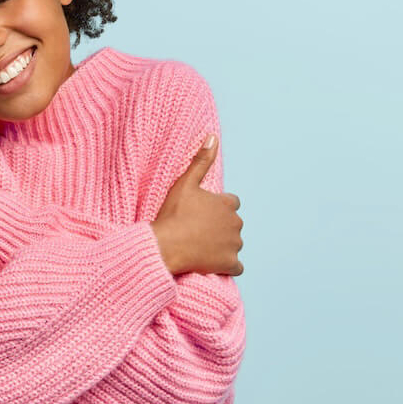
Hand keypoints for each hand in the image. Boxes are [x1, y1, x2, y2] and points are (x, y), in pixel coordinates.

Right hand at [150, 135, 243, 275]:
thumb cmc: (173, 215)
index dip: (217, 208)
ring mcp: (234, 245)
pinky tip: (213, 264)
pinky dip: (227, 266)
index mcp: (227, 204)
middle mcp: (236, 224)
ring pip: (234, 244)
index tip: (201, 214)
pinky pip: (236, 266)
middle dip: (221, 228)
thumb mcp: (185, 184)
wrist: (166, 246)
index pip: (231, 204)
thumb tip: (213, 137)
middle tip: (198, 231)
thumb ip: (201, 161)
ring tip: (200, 247)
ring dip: (223, 246)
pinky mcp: (230, 263)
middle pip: (233, 225)